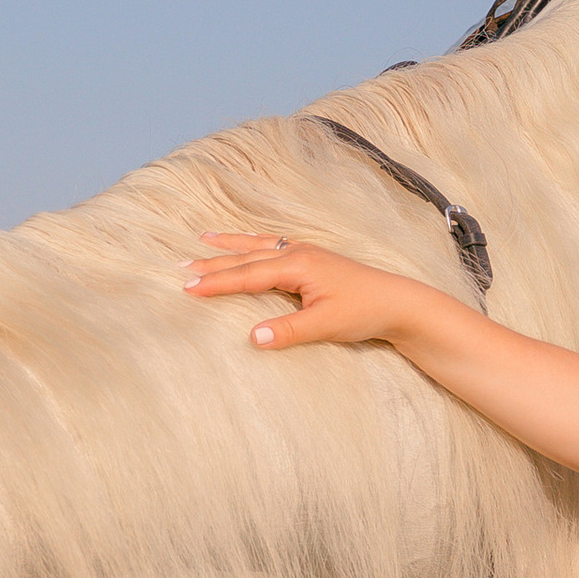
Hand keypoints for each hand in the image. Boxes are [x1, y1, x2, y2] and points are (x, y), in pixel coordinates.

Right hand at [184, 235, 439, 352]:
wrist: (398, 302)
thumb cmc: (363, 312)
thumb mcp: (325, 326)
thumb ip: (288, 331)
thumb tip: (253, 338)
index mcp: (297, 265)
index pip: (247, 274)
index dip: (216, 282)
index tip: (187, 287)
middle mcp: (298, 252)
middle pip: (247, 256)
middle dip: (213, 262)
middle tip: (180, 266)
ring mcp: (305, 252)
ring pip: (258, 246)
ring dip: (230, 245)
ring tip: (204, 239)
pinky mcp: (312, 259)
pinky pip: (273, 246)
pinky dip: (252, 243)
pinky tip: (246, 243)